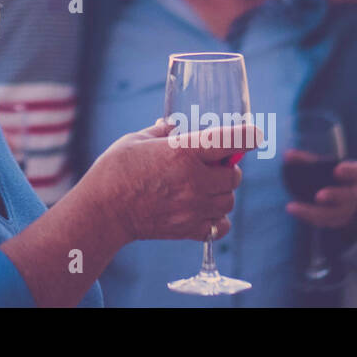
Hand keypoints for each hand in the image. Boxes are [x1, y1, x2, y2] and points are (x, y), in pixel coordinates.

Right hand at [88, 124, 260, 244]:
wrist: (102, 210)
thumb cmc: (115, 169)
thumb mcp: (136, 139)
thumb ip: (162, 132)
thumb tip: (176, 127)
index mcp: (183, 152)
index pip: (230, 141)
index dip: (247, 135)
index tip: (254, 133)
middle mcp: (194, 181)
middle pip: (234, 175)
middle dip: (227, 168)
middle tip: (211, 165)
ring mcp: (193, 208)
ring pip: (228, 201)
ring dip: (221, 193)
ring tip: (202, 188)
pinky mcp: (188, 229)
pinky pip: (220, 227)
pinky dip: (217, 219)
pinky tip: (203, 210)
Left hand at [285, 158, 356, 230]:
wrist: (336, 198)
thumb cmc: (327, 176)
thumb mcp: (319, 165)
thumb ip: (304, 159)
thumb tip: (287, 155)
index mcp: (352, 176)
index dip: (349, 171)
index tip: (337, 170)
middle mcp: (352, 193)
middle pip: (348, 196)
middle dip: (334, 195)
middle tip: (318, 196)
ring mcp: (346, 209)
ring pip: (334, 214)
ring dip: (313, 212)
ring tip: (293, 207)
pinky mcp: (335, 220)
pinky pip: (323, 222)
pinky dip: (307, 216)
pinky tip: (293, 210)